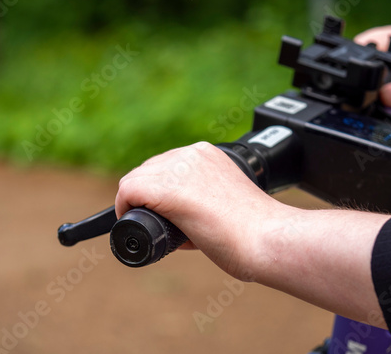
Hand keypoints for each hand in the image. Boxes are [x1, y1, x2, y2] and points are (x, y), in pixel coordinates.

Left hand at [115, 142, 389, 325]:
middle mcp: (191, 154)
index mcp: (208, 154)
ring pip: (138, 180)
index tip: (165, 208)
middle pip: (150, 171)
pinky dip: (124, 207)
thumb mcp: (227, 200)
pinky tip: (131, 221)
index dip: (160, 190)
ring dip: (139, 203)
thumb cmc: (255, 230)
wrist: (266, 237)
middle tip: (162, 223)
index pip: (168, 166)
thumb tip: (182, 217)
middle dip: (150, 197)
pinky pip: (128, 191)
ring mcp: (177, 168)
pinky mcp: (165, 186)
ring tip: (157, 227)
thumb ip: (205, 198)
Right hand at [355, 24, 390, 106]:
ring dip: (377, 71)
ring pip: (379, 55)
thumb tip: (381, 101)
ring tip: (386, 90)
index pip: (364, 45)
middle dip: (365, 70)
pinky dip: (389, 72)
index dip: (357, 65)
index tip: (359, 86)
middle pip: (366, 49)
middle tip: (372, 91)